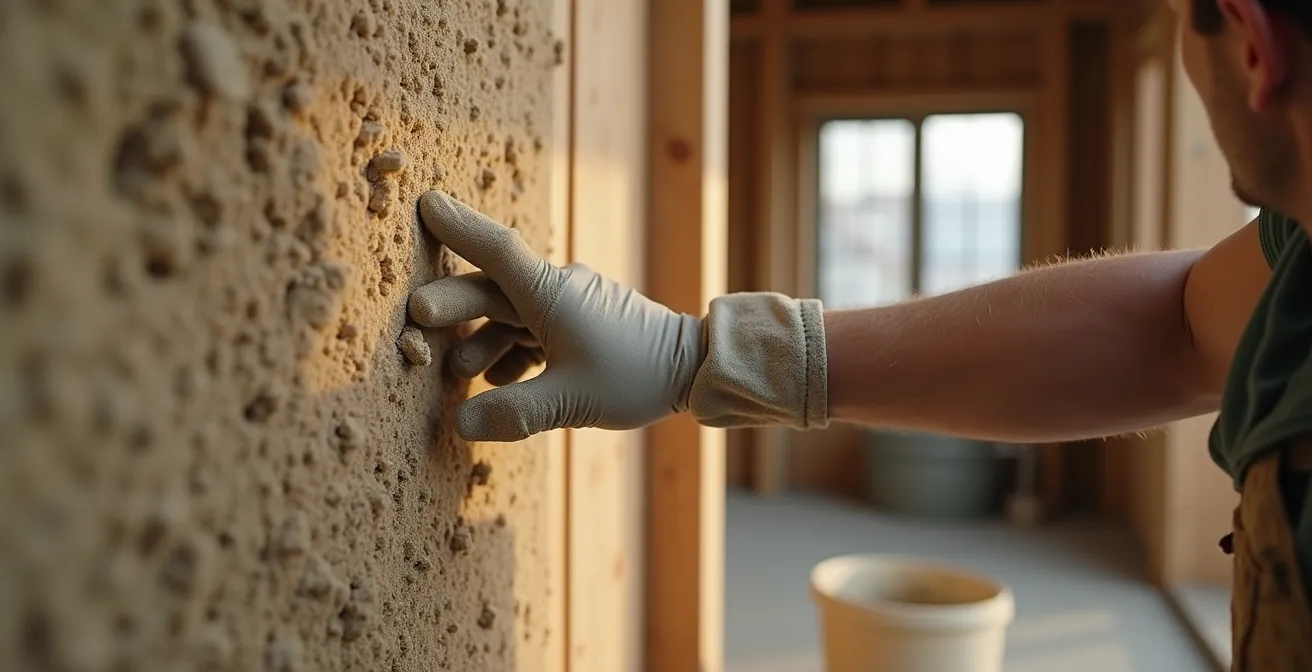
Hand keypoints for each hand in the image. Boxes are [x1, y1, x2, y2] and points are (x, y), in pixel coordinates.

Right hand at [408, 191, 702, 441]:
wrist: (694, 369)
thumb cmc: (636, 375)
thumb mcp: (572, 400)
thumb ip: (514, 411)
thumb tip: (462, 424)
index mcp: (551, 293)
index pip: (495, 250)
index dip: (459, 226)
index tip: (426, 202)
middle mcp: (557, 291)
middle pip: (492, 289)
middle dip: (452, 304)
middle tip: (414, 317)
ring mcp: (569, 307)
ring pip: (510, 315)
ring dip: (481, 340)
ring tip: (456, 370)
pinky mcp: (579, 326)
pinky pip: (532, 332)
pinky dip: (510, 353)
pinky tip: (497, 383)